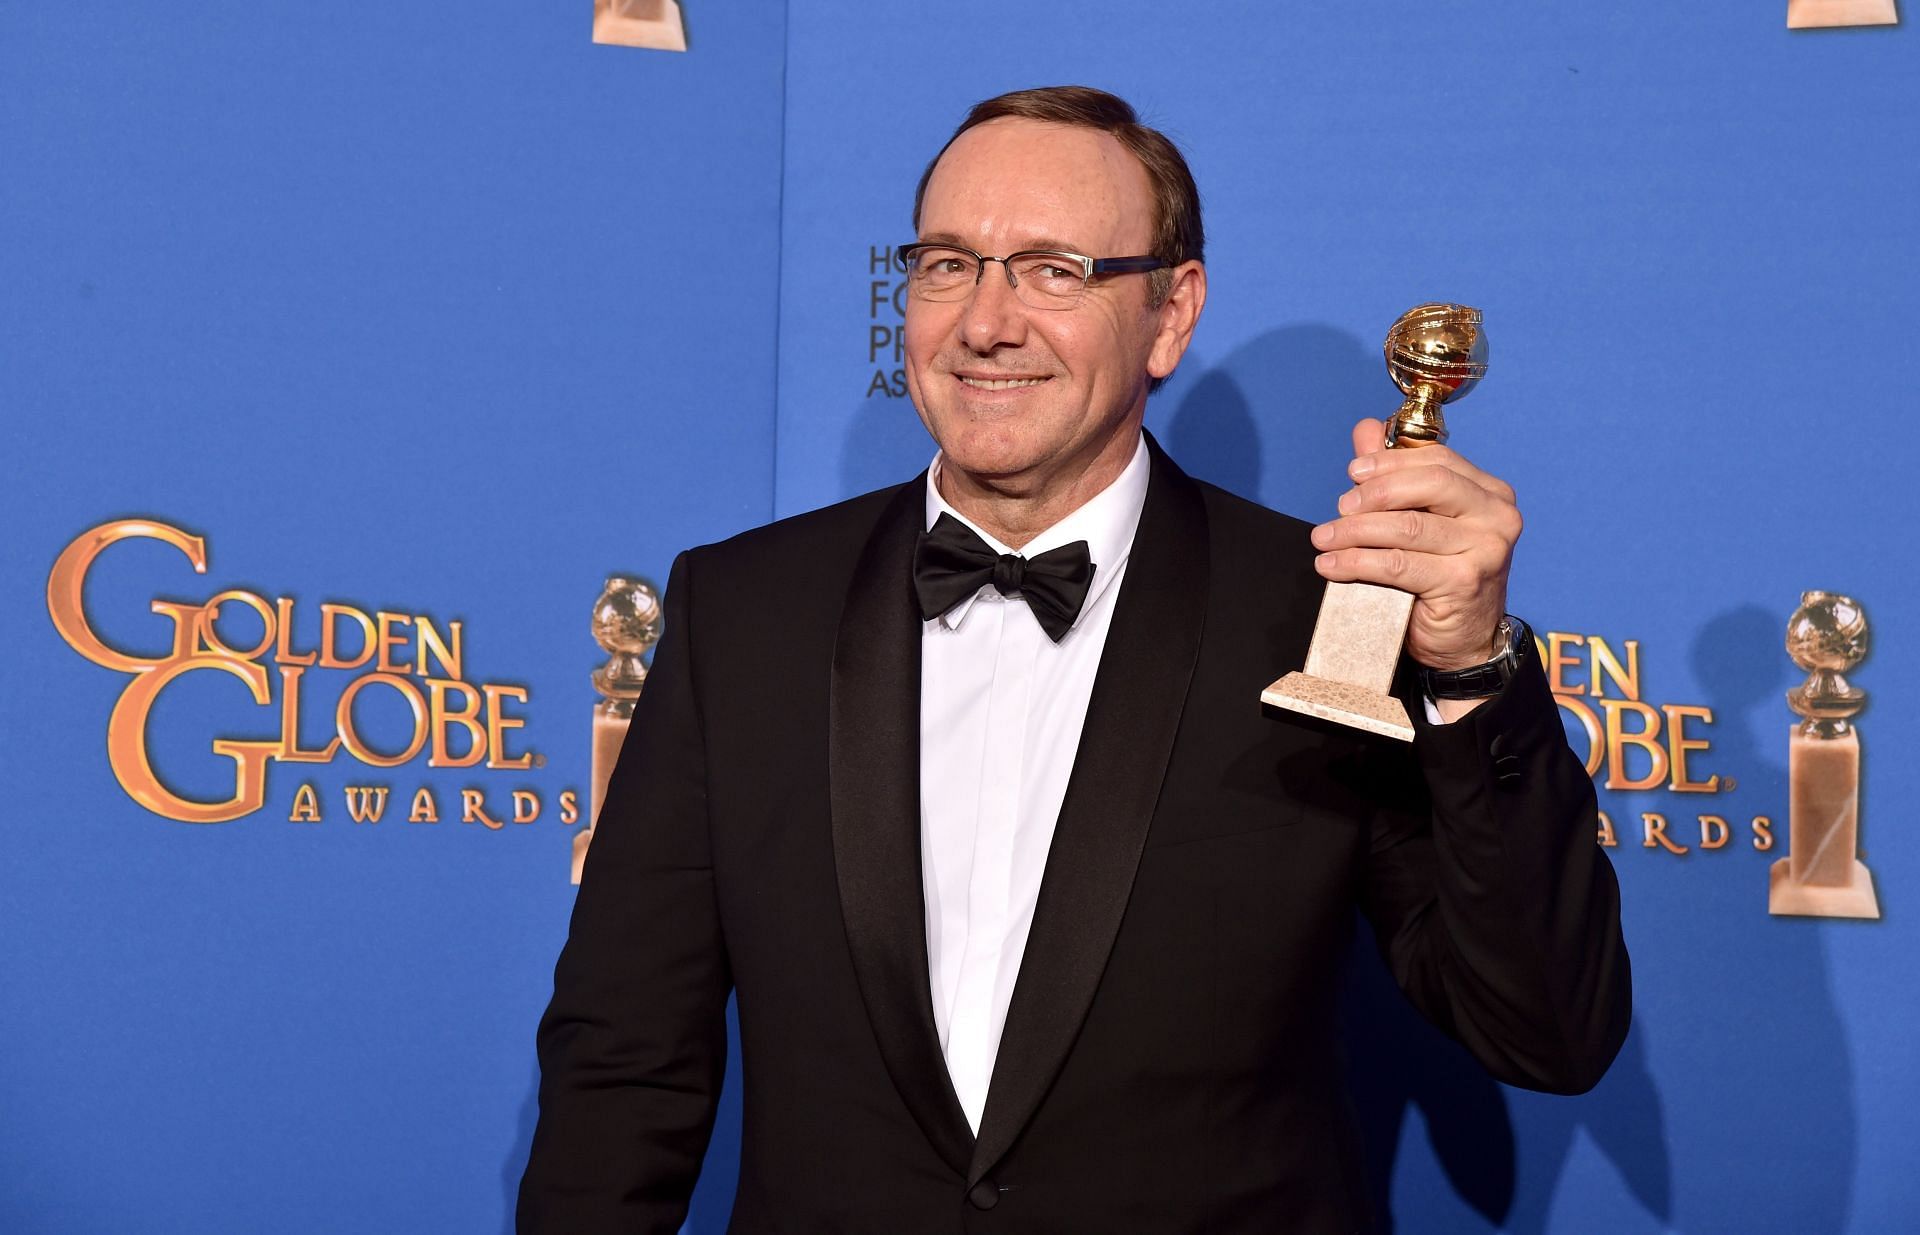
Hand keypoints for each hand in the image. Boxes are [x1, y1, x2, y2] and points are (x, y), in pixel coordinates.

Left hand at [1309, 418, 1519, 671]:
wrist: (1465, 643)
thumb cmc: (1441, 579)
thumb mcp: (1422, 522)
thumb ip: (1396, 475)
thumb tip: (1368, 429)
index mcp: (1490, 494)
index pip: (1438, 460)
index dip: (1390, 461)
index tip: (1353, 471)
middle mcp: (1497, 517)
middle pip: (1428, 485)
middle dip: (1374, 492)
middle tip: (1340, 508)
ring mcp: (1486, 550)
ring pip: (1408, 527)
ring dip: (1354, 532)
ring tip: (1324, 539)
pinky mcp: (1464, 582)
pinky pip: (1399, 564)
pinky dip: (1358, 563)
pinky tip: (1331, 566)